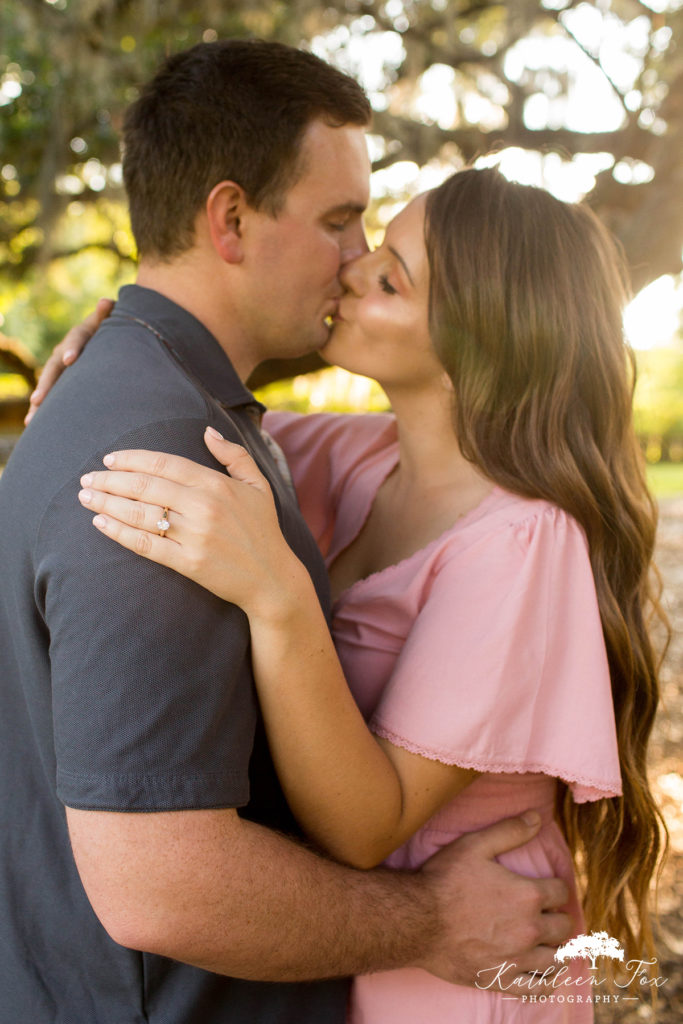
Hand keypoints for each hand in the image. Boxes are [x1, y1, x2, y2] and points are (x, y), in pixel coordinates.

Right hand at [24, 297, 113, 424]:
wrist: (100, 338)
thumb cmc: (108, 330)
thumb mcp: (108, 321)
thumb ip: (107, 314)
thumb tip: (107, 301)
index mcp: (78, 337)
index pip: (75, 341)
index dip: (72, 349)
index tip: (69, 360)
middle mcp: (63, 352)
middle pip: (52, 369)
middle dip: (45, 385)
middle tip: (38, 399)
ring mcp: (59, 368)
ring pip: (47, 385)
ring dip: (39, 402)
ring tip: (31, 420)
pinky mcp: (61, 381)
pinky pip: (50, 395)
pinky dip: (41, 410)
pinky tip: (31, 425)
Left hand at [77, 427, 306, 616]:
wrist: (272, 578)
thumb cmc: (263, 530)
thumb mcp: (258, 485)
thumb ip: (234, 455)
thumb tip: (207, 431)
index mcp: (216, 484)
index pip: (164, 463)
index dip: (132, 458)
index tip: (110, 459)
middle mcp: (203, 507)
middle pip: (145, 486)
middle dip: (110, 479)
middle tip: (87, 478)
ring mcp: (194, 535)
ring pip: (140, 513)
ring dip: (107, 503)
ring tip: (86, 497)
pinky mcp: (187, 562)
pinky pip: (145, 544)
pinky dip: (119, 533)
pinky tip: (100, 523)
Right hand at [417, 811, 570, 988]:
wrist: (417, 920)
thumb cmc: (444, 880)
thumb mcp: (475, 845)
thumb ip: (509, 831)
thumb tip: (537, 817)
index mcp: (527, 894)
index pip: (561, 892)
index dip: (556, 887)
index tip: (548, 888)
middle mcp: (529, 929)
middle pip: (563, 926)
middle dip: (558, 917)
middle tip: (548, 913)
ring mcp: (517, 958)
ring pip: (556, 958)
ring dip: (556, 948)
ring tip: (549, 941)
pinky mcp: (502, 979)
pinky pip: (538, 988)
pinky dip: (548, 981)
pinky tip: (545, 972)